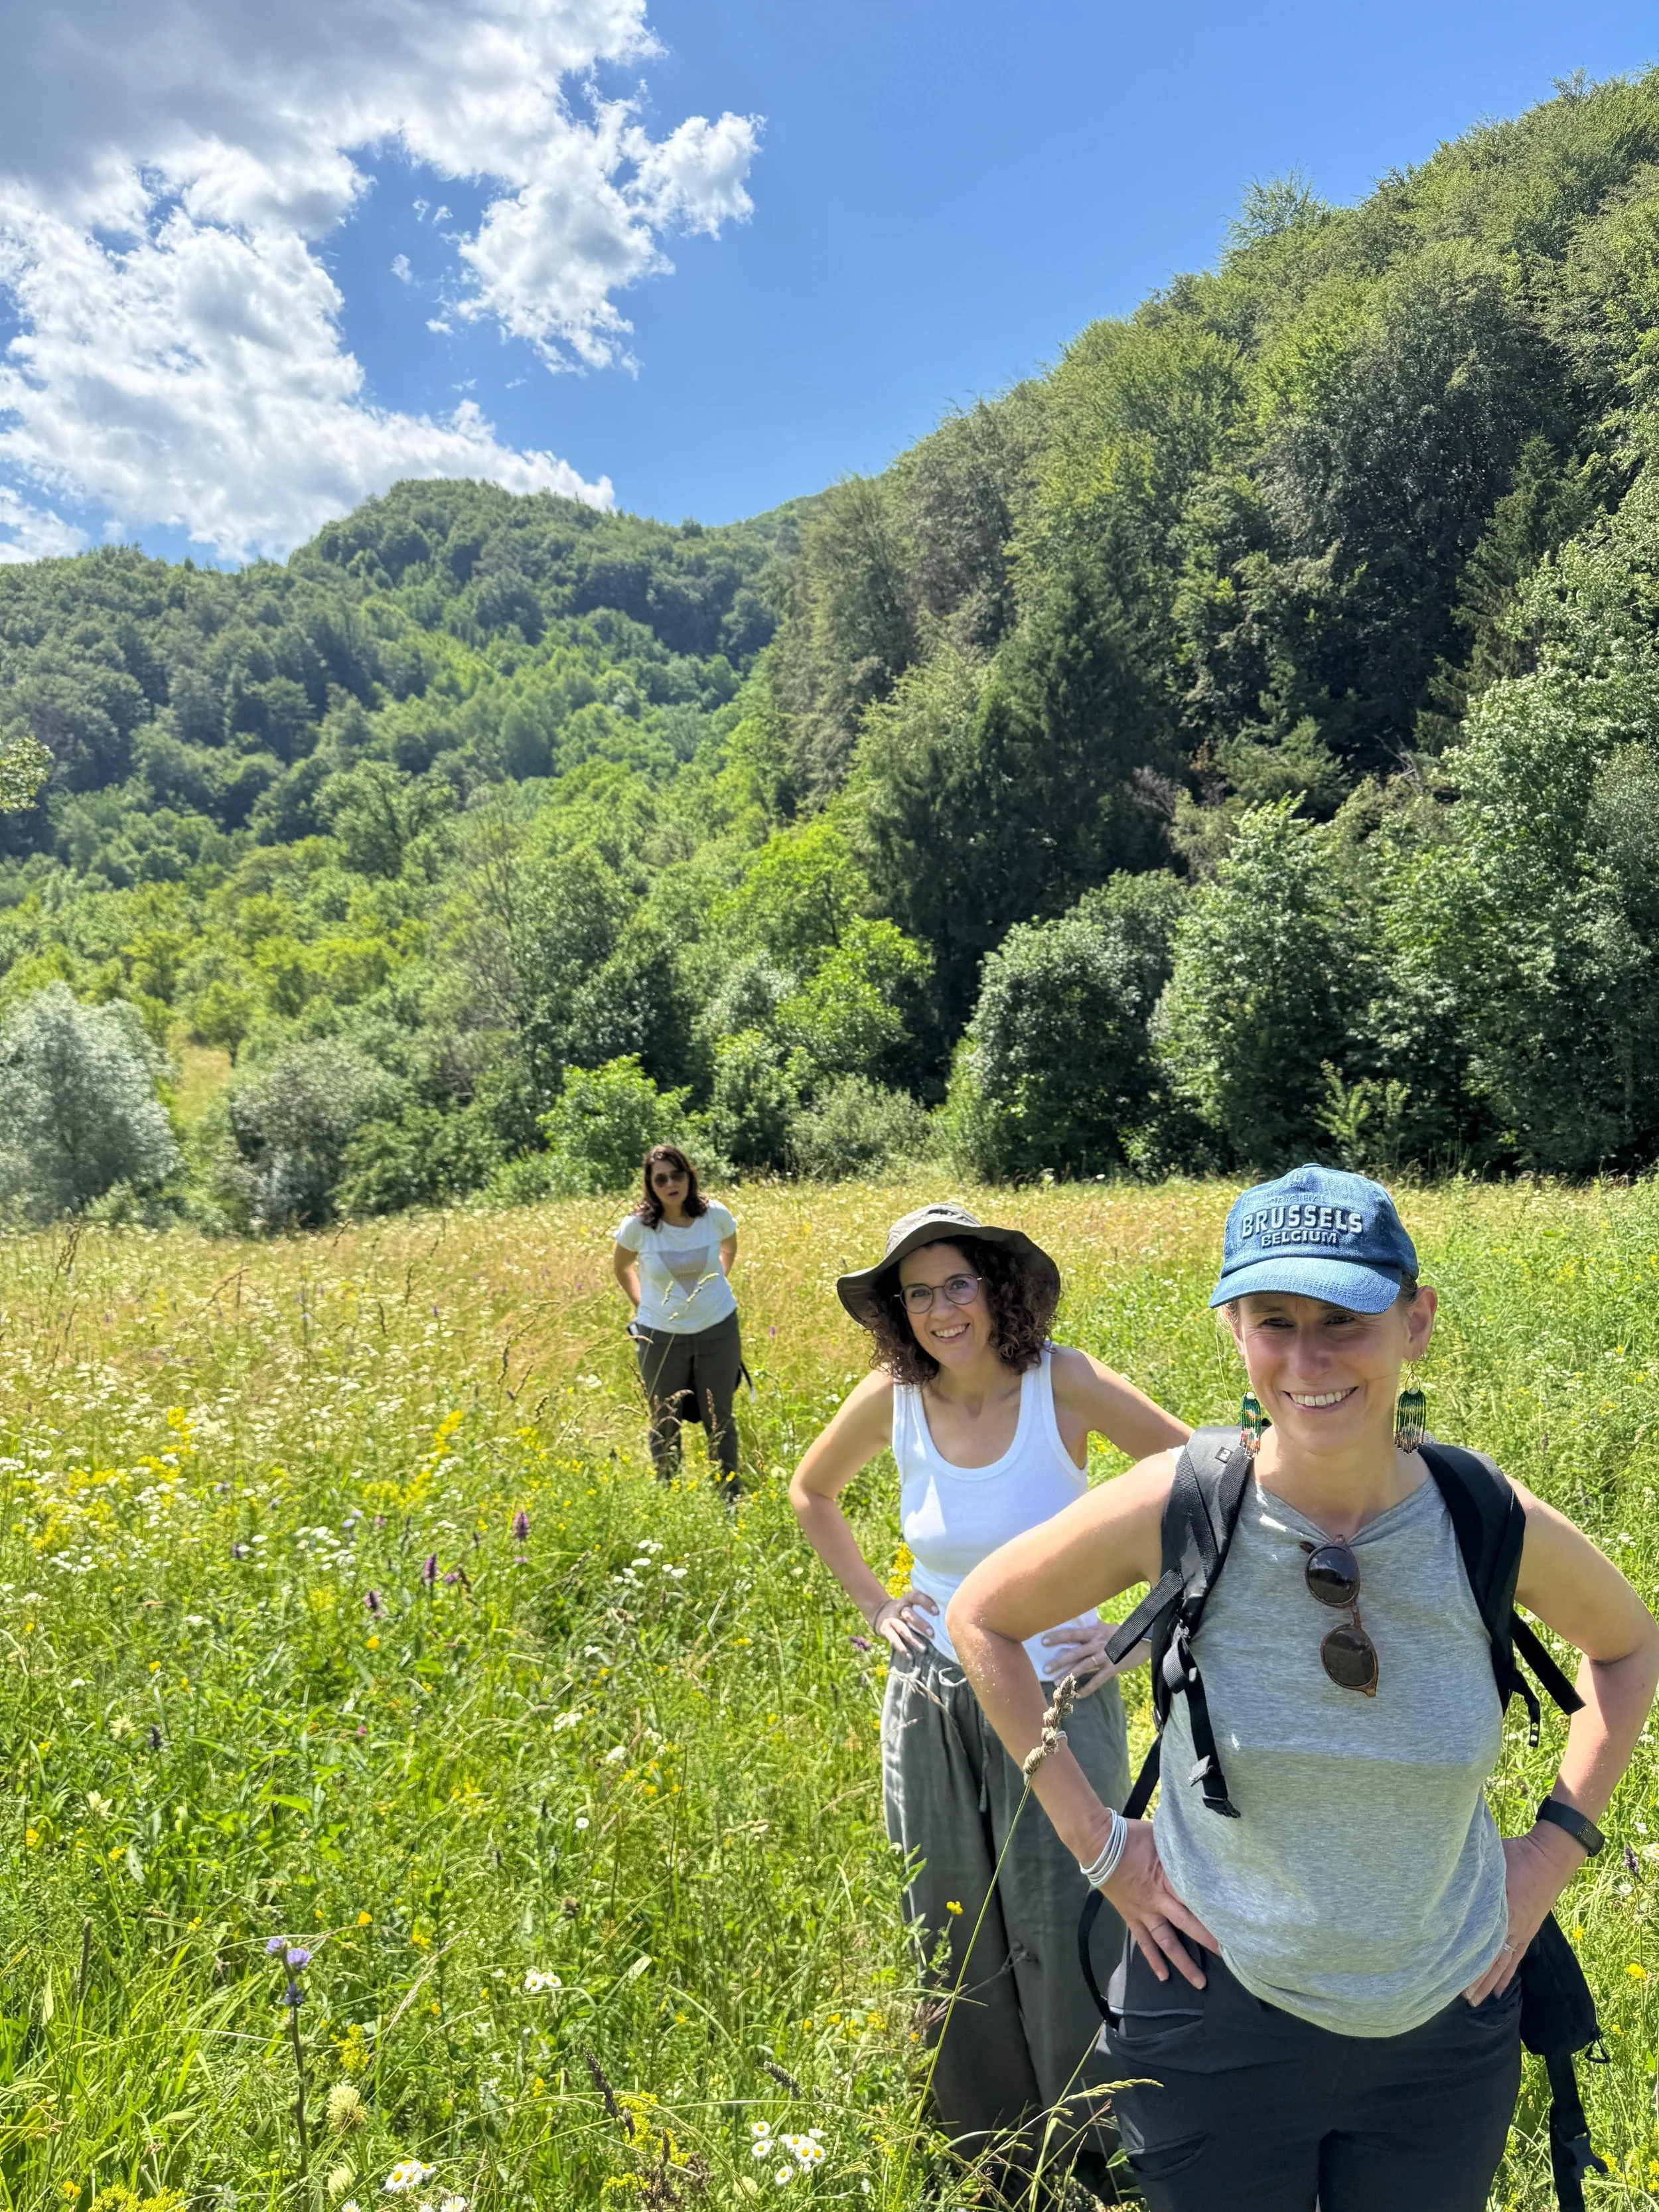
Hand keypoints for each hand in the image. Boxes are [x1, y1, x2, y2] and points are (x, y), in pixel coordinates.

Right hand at [870, 1588, 937, 1655]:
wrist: (880, 1612)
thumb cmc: (905, 1610)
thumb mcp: (912, 1604)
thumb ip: (924, 1608)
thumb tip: (948, 1615)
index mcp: (907, 1599)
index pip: (916, 1597)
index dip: (925, 1602)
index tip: (937, 1612)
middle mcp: (898, 1608)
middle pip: (908, 1614)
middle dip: (920, 1624)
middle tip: (932, 1634)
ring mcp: (891, 1619)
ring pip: (902, 1629)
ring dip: (913, 1639)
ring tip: (924, 1649)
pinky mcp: (885, 1630)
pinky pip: (893, 1640)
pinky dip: (902, 1649)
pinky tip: (910, 1657)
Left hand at [1040, 1617, 1146, 1697]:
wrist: (1144, 1641)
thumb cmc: (1123, 1633)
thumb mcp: (1106, 1627)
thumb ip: (1092, 1627)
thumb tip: (1078, 1620)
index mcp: (1094, 1632)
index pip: (1072, 1634)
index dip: (1057, 1637)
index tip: (1043, 1641)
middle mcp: (1098, 1644)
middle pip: (1075, 1653)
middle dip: (1059, 1661)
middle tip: (1045, 1669)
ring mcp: (1105, 1657)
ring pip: (1084, 1667)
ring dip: (1069, 1675)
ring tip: (1056, 1683)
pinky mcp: (1113, 1668)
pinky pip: (1098, 1680)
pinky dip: (1088, 1688)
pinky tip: (1078, 1695)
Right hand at [1102, 1819, 1218, 1989]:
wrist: (1097, 1844)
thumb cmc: (1131, 1835)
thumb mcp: (1161, 1836)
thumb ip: (1180, 1847)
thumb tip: (1200, 1843)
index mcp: (1167, 1878)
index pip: (1196, 1899)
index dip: (1214, 1912)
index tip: (1234, 1925)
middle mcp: (1158, 1901)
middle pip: (1188, 1924)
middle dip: (1208, 1940)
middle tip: (1228, 1957)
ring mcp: (1144, 1912)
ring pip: (1167, 1942)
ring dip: (1183, 1962)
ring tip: (1199, 1982)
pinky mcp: (1131, 1917)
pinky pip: (1143, 1942)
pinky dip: (1153, 1959)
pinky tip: (1163, 1975)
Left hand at [1463, 1828, 1577, 2003]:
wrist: (1550, 1856)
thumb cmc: (1517, 1854)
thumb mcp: (1490, 1861)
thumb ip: (1473, 1874)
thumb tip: (1448, 1879)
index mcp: (1501, 1910)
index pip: (1482, 1943)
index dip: (1468, 1961)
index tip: (1451, 1975)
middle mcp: (1511, 1927)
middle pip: (1491, 1960)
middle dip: (1475, 1980)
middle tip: (1460, 1998)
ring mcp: (1522, 1931)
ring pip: (1503, 1965)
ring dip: (1489, 1983)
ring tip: (1475, 2000)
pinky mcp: (1529, 1931)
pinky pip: (1516, 1959)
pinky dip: (1507, 1975)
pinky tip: (1500, 1989)